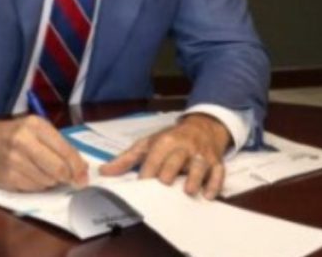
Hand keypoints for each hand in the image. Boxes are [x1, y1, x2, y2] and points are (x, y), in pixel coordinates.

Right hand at [0, 116, 88, 191]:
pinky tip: (31, 175)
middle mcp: (23, 141)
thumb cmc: (15, 134)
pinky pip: (34, 188)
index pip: (65, 150)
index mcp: (35, 125)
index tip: (84, 176)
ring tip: (44, 171)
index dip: (78, 167)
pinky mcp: (7, 177)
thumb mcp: (37, 129)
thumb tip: (82, 168)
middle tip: (70, 179)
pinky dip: (38, 185)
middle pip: (58, 169)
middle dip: (68, 177)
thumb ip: (60, 145)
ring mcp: (13, 161)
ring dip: (51, 181)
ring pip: (47, 181)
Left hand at [99, 113, 230, 198]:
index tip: (142, 184)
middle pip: (177, 158)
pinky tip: (209, 195)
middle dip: (171, 170)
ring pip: (200, 165)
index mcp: (166, 141)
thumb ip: (126, 159)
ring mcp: (202, 155)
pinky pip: (219, 172)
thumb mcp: (148, 144)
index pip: (155, 156)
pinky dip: (216, 183)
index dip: (149, 170)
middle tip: (165, 183)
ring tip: (189, 191)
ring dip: (195, 177)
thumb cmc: (170, 139)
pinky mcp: (216, 162)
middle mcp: (185, 147)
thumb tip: (103, 171)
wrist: (202, 127)